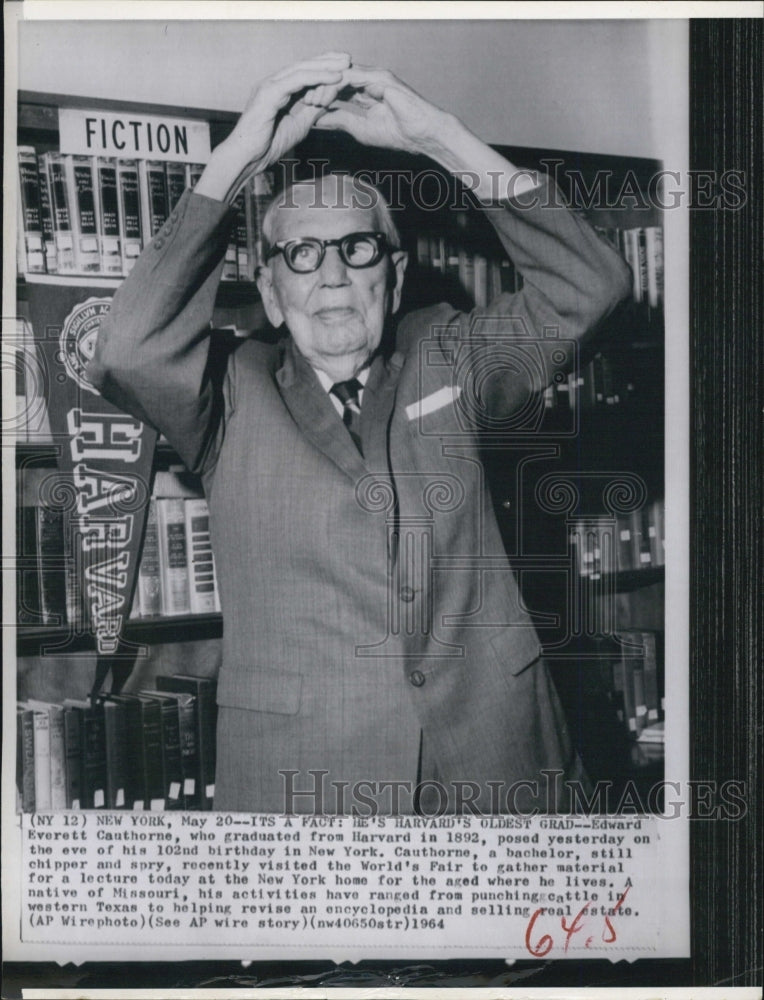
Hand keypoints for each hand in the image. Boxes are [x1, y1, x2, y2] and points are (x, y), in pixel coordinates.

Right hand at [198, 52, 350, 200]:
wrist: (248, 157)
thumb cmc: (267, 145)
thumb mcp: (298, 125)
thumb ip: (311, 111)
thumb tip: (329, 102)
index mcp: (279, 90)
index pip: (304, 73)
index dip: (324, 68)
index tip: (344, 68)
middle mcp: (274, 82)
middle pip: (304, 65)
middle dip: (327, 60)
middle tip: (348, 58)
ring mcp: (270, 85)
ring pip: (302, 69)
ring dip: (326, 65)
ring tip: (346, 64)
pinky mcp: (269, 92)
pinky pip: (297, 80)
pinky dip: (317, 77)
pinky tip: (334, 78)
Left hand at [314, 65, 451, 157]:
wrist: (421, 135)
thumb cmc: (398, 134)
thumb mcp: (360, 129)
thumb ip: (339, 121)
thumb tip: (316, 121)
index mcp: (363, 89)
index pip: (334, 86)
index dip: (317, 95)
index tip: (301, 108)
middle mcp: (367, 78)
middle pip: (334, 76)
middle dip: (315, 87)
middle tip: (299, 101)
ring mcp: (373, 75)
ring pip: (338, 74)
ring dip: (321, 87)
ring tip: (309, 102)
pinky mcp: (379, 78)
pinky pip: (349, 78)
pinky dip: (334, 88)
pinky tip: (323, 100)